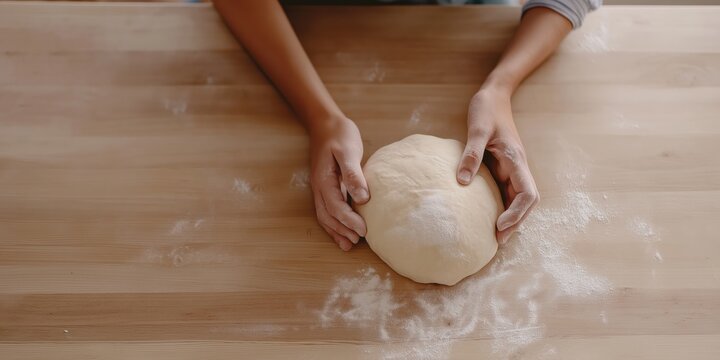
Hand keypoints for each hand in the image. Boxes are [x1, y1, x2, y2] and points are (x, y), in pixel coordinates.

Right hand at [309, 116, 369, 250]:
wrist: (326, 124)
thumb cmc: (339, 135)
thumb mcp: (348, 151)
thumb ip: (353, 175)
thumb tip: (362, 198)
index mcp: (324, 180)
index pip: (336, 207)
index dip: (349, 221)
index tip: (364, 230)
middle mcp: (319, 188)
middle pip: (328, 216)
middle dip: (343, 230)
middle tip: (359, 240)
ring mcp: (321, 188)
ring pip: (325, 216)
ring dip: (337, 231)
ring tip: (350, 244)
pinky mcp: (326, 187)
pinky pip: (327, 209)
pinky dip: (334, 223)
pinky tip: (344, 231)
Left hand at [456, 88, 538, 244]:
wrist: (494, 95)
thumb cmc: (487, 109)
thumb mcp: (476, 129)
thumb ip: (471, 154)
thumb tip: (462, 182)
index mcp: (516, 160)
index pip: (528, 193)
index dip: (517, 213)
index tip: (500, 225)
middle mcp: (518, 167)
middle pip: (526, 202)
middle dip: (516, 223)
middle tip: (497, 241)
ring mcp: (512, 169)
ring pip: (518, 199)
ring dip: (511, 218)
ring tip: (494, 236)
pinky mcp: (503, 168)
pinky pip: (507, 192)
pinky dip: (503, 207)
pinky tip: (489, 218)